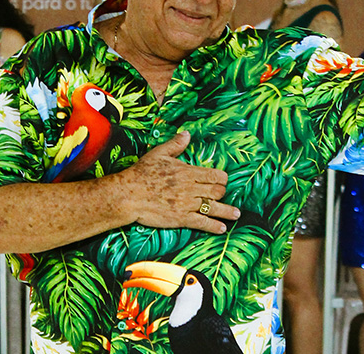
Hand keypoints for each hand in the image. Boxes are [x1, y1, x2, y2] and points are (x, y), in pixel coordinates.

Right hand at [118, 132, 239, 233]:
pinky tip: (222, 228)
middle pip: (217, 191)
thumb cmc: (141, 173)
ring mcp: (187, 204)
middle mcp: (190, 188)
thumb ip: (175, 144)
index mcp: (187, 172)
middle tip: (224, 196)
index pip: (214, 175)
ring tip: (236, 215)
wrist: (128, 195)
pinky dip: (214, 226)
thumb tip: (187, 134)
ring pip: (213, 207)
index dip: (222, 179)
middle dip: (223, 194)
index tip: (223, 181)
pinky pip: (202, 222)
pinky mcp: (181, 218)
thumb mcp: (158, 154)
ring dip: (227, 211)